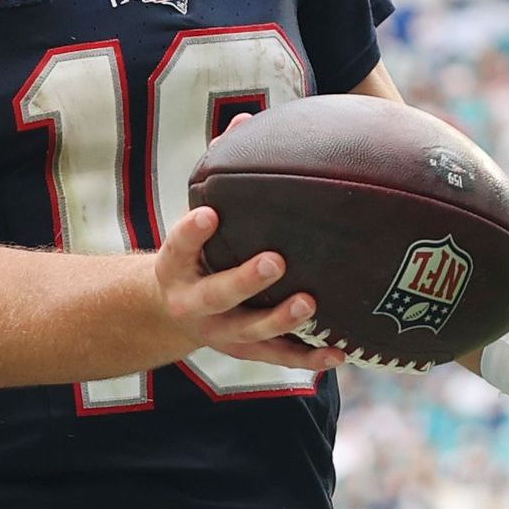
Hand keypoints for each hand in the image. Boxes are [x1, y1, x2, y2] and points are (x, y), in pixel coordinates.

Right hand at [154, 204, 321, 367]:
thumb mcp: (187, 237)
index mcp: (175, 269)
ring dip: (280, 319)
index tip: (210, 214)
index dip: (192, 232)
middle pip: (218, 296)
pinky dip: (308, 358)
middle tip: (274, 261)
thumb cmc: (192, 261)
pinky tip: (336, 354)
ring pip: (251, 331)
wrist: (172, 313)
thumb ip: (212, 206)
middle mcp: (194, 305)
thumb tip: (238, 150)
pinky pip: (279, 357)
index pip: (179, 247)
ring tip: (307, 303)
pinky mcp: (247, 350)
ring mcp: (221, 332)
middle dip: (246, 281)